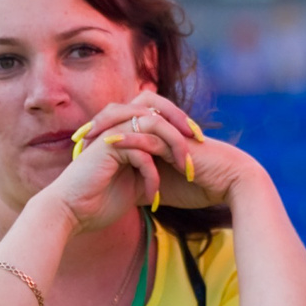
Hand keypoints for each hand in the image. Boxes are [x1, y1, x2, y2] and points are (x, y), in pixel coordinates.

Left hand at [69, 89, 250, 215]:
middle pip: (122, 113)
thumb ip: (142, 182)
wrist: (229, 185)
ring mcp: (169, 129)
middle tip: (76, 139)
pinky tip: (108, 145)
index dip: (100, 133)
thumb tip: (121, 192)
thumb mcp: (162, 186)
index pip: (121, 125)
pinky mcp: (176, 138)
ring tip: (85, 140)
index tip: (77, 150)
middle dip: (97, 124)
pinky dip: (127, 138)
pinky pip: (148, 134)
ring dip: (106, 127)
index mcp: (156, 134)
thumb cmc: (200, 186)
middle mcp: (161, 126)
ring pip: (132, 118)